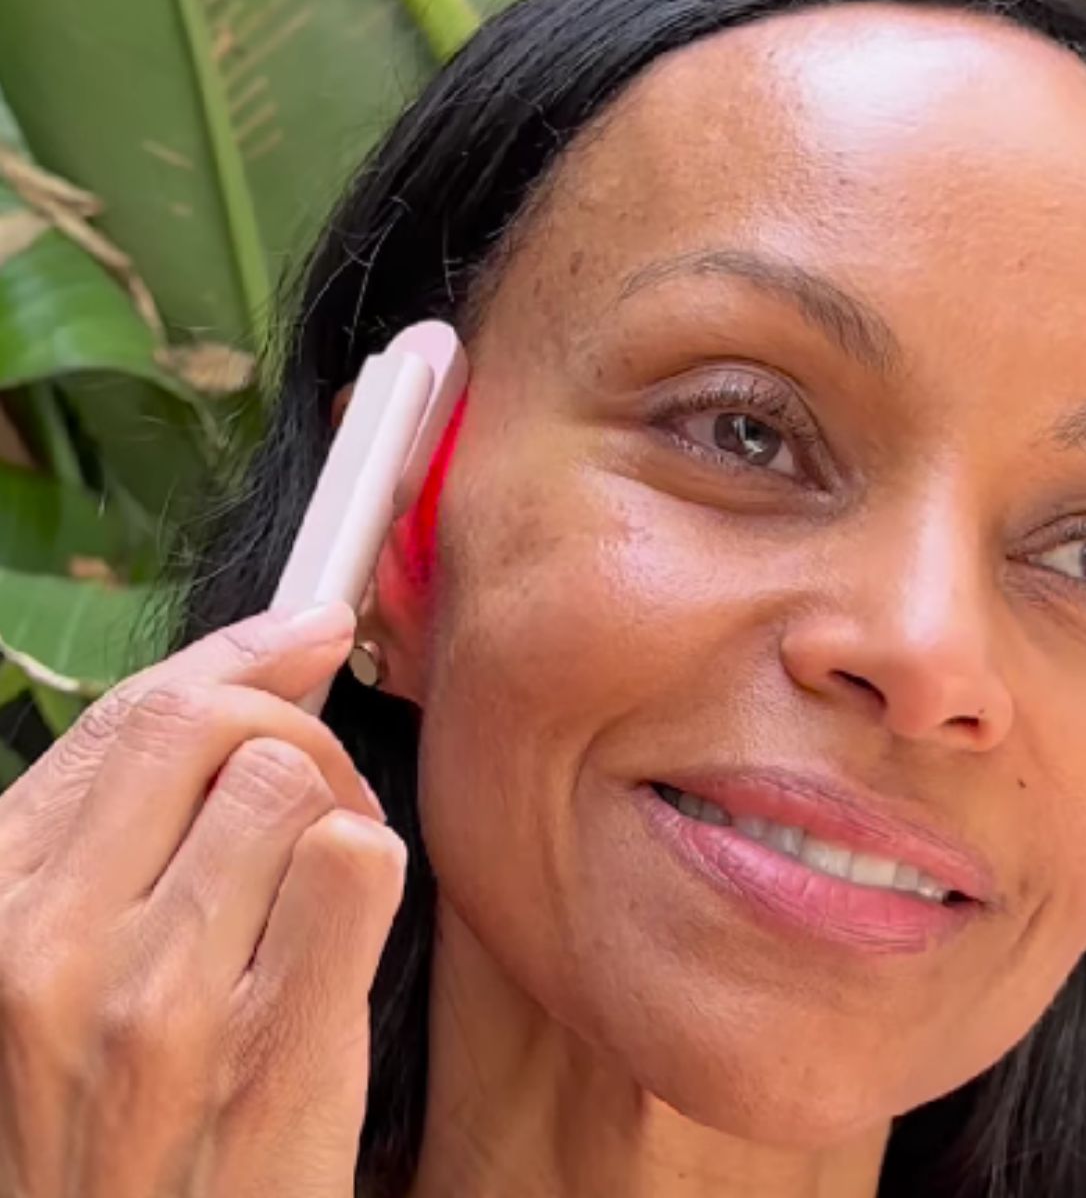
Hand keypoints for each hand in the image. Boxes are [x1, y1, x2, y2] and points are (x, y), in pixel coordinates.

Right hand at [0, 604, 405, 1196]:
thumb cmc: (110, 1116)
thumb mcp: (63, 961)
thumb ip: (132, 825)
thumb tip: (252, 675)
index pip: (131, 716)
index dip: (234, 655)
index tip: (305, 629)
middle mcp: (51, 942)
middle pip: (215, 726)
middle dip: (296, 722)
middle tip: (321, 780)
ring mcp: (159, 997)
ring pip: (292, 781)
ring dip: (339, 805)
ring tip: (326, 874)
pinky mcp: (271, 1042)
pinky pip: (358, 857)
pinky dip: (374, 871)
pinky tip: (345, 930)